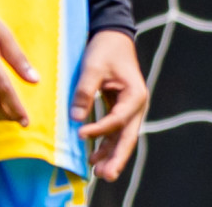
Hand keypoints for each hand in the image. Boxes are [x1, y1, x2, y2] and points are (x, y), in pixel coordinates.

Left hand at [71, 30, 148, 181]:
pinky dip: (106, 143)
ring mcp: (129, 108)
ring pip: (123, 137)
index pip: (118, 119)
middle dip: (118, 157)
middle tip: (106, 175)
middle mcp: (136, 104)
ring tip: (98, 172)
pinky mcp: (120, 108)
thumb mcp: (93, 66)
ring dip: (112, 154)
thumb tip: (75, 119)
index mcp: (135, 94)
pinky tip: (94, 156)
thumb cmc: (105, 49)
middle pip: (128, 136)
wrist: (113, 35)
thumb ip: (85, 92)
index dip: (100, 129)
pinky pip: (115, 131)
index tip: (80, 134)